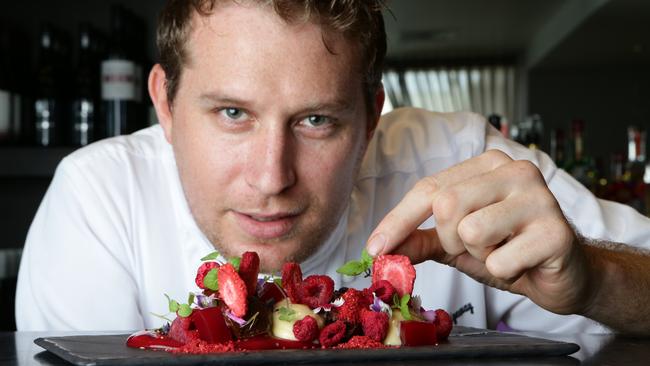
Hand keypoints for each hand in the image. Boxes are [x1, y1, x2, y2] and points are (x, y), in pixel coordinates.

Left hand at [365, 150, 593, 314]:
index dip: (398, 220)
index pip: (429, 188)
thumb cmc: (509, 249)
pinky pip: (500, 261)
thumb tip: (379, 248)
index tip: (374, 248)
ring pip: (471, 231)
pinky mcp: (556, 231)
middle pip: (447, 206)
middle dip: (451, 239)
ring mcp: (539, 197)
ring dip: (480, 255)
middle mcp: (514, 170)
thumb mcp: (457, 242)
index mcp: (487, 164)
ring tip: (503, 252)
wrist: (564, 273)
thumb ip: (420, 239)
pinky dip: (504, 272)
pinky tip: (524, 264)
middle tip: (478, 248)